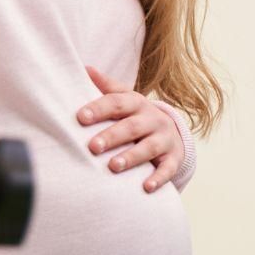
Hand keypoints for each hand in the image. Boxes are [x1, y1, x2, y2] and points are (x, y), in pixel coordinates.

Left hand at [78, 65, 183, 191]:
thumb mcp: (125, 99)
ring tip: (113, 167)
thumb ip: (106, 87)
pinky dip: (159, 178)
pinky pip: (168, 168)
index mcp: (137, 103)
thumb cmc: (136, 116)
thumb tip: (84, 68)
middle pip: (132, 126)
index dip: (99, 109)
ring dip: (131, 157)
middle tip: (92, 147)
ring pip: (149, 147)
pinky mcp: (173, 158)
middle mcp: (153, 119)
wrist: (171, 133)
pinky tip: (146, 187)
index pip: (117, 102)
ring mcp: (165, 139)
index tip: (80, 117)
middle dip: (112, 136)